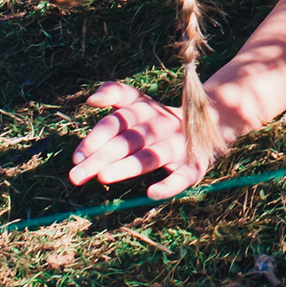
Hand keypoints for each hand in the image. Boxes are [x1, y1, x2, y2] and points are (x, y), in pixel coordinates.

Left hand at [70, 80, 216, 202]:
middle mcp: (159, 126)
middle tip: (76, 175)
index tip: (76, 157)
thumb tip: (89, 99)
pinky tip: (151, 193)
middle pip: (128, 141)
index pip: (117, 121)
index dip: (96, 137)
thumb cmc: (157, 118)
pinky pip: (182, 177)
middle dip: (101, 157)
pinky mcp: (194, 166)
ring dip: (127, 166)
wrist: (209, 123)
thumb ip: (114, 93)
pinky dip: (168, 185)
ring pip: (150, 157)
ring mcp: (177, 146)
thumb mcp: (138, 100)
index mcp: (144, 110)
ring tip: (103, 177)